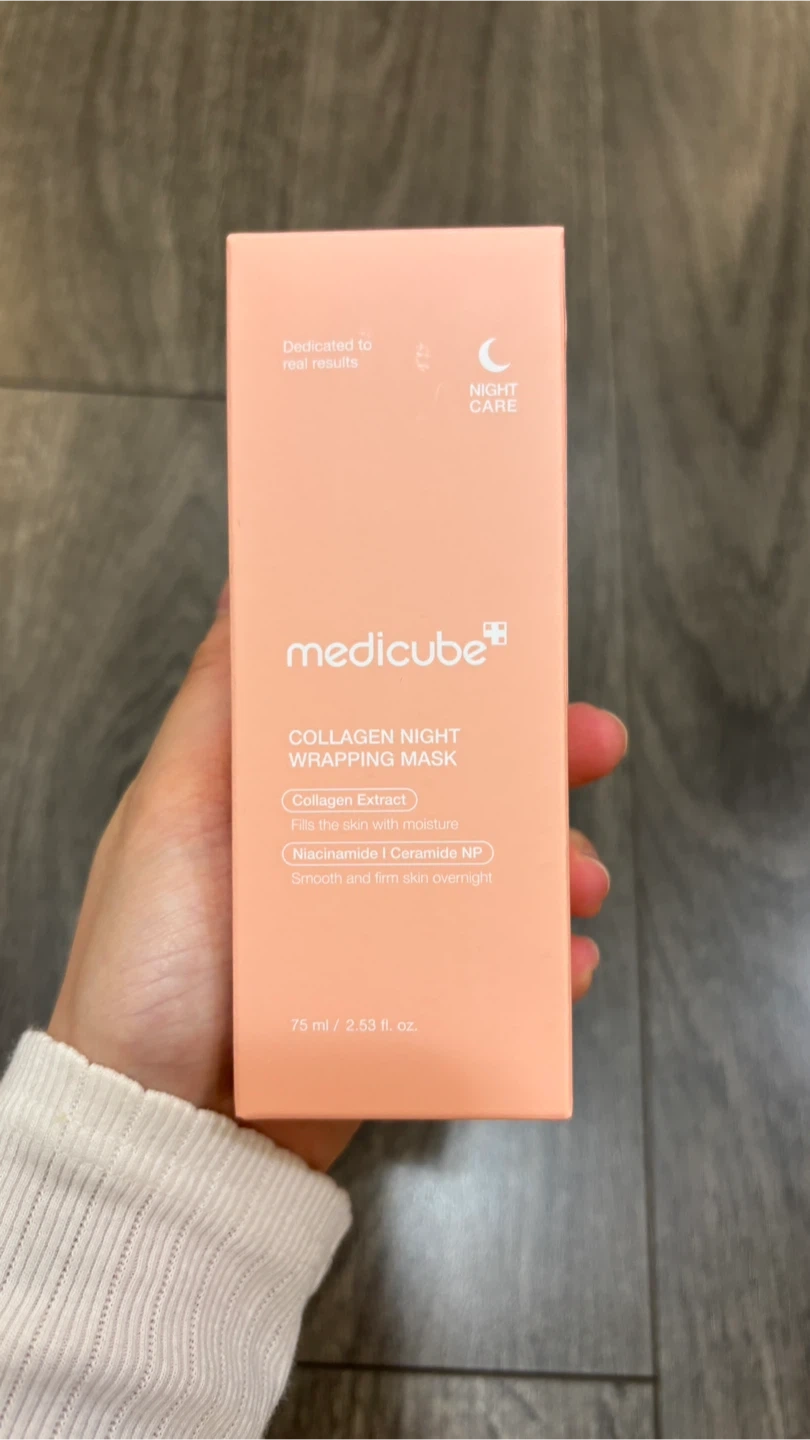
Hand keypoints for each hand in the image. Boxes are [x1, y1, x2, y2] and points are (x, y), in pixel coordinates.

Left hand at [49, 585, 626, 1171]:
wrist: (160, 1135)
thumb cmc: (147, 968)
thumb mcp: (169, 817)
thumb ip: (215, 709)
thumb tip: (252, 588)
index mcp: (288, 798)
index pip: (388, 715)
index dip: (454, 679)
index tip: (513, 651)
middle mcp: (342, 856)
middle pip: (458, 790)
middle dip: (534, 766)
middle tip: (592, 747)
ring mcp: (379, 936)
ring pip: (491, 882)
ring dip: (552, 869)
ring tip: (576, 884)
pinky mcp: (408, 1012)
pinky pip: (494, 982)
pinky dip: (538, 970)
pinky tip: (562, 967)